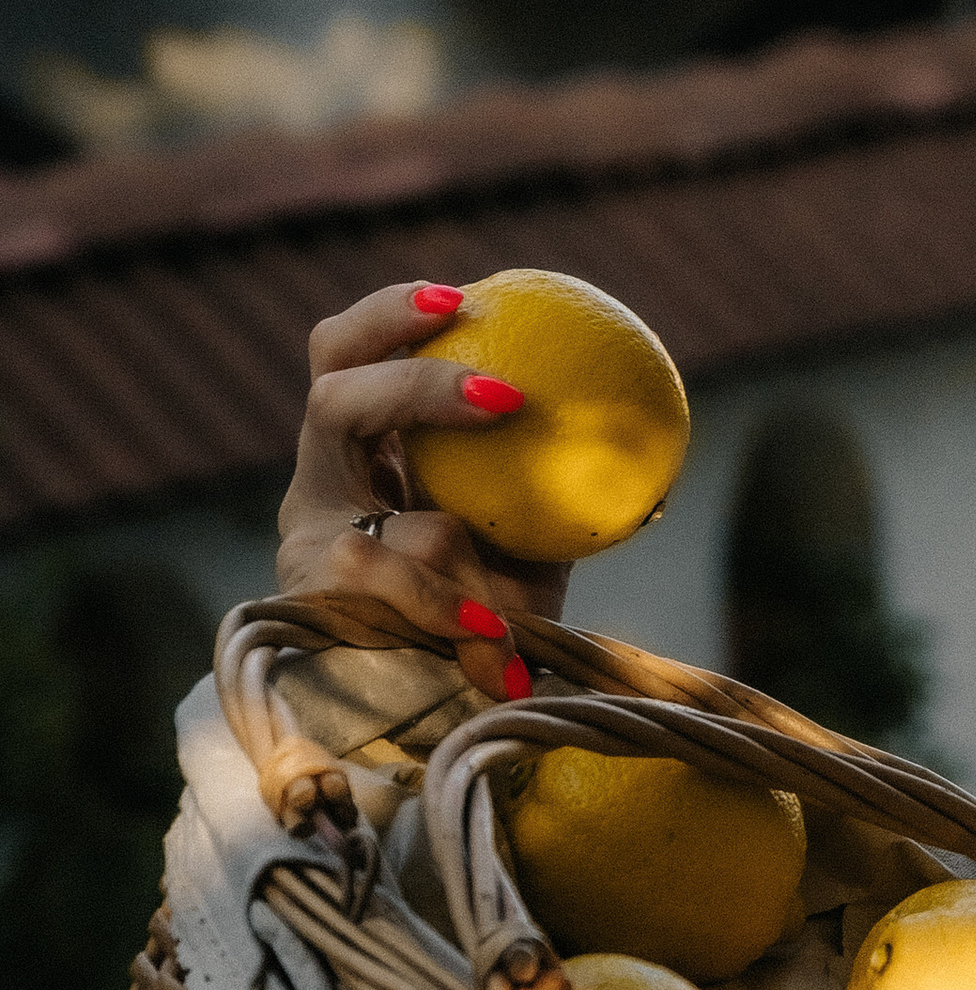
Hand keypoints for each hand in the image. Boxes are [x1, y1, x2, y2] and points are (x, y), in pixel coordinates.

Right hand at [278, 285, 565, 702]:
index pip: (351, 352)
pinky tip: (492, 635)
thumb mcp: (532, 539)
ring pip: (364, 520)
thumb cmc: (491, 603)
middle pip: (331, 396)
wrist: (432, 691)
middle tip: (502, 395)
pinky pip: (383, 598)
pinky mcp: (308, 601)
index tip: (463, 297)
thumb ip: (566, 493)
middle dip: (413, 386)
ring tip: (504, 580)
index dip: (392, 315)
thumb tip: (657, 463)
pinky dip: (442, 610)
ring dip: (447, 551)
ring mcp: (303, 541)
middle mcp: (319, 480)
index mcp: (362, 443)